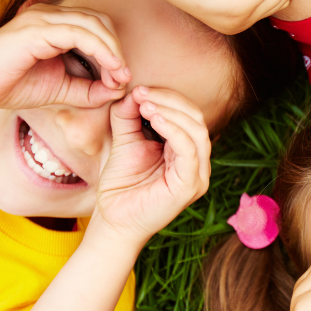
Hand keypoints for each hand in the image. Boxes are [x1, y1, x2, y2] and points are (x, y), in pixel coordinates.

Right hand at [0, 4, 129, 107]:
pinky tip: (109, 68)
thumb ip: (88, 90)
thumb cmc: (10, 85)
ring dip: (113, 50)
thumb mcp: (60, 90)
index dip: (115, 51)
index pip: (97, 28)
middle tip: (124, 77)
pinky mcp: (36, 29)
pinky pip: (78, 33)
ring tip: (120, 75)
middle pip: (100, 22)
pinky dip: (100, 50)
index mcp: (55, 25)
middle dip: (117, 49)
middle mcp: (50, 15)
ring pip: (93, 24)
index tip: (122, 79)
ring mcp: (43, 18)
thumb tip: (118, 90)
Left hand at [91, 86, 211, 243]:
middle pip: (196, 118)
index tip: (139, 90)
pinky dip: (174, 130)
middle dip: (169, 100)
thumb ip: (128, 117)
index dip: (167, 97)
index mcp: (186, 151)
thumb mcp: (124, 142)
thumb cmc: (121, 186)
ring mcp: (198, 174)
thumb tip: (134, 92)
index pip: (187, 115)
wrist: (112, 221)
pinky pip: (189, 151)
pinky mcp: (191, 185)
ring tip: (146, 105)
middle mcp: (197, 162)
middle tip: (142, 93)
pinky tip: (155, 119)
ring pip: (197, 131)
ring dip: (171, 112)